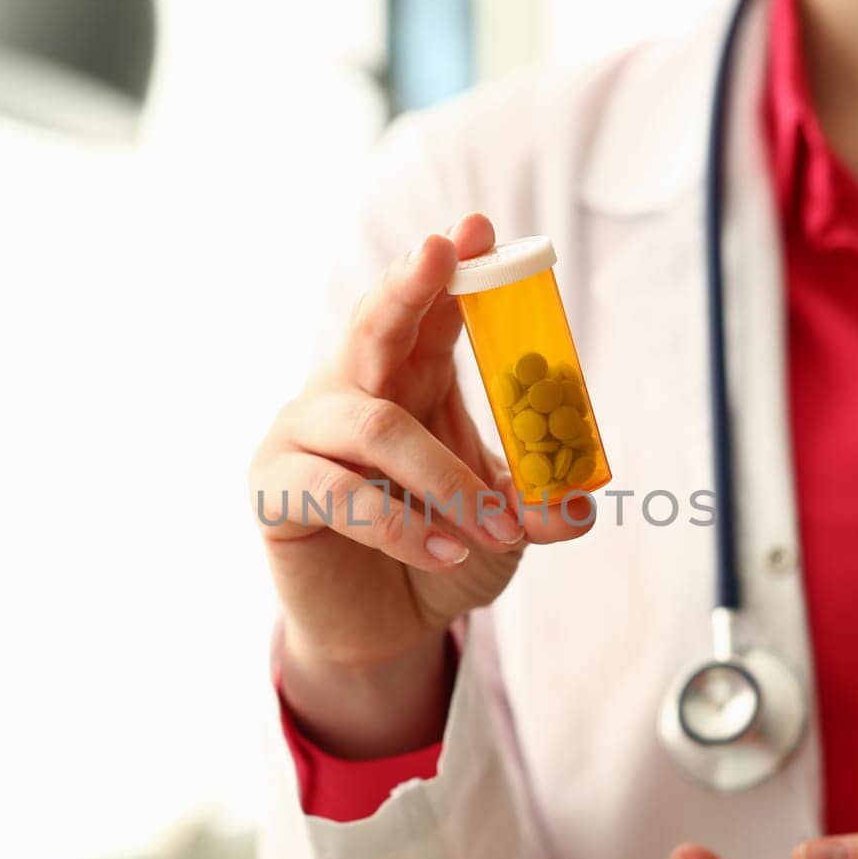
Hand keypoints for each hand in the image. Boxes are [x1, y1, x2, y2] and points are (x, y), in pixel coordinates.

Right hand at [250, 214, 593, 756]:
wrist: (385, 631)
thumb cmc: (442, 554)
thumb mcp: (504, 528)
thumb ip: (539, 507)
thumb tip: (581, 500)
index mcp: (407, 379)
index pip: (428, 310)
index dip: (451, 269)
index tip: (479, 228)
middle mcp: (350, 391)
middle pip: (372, 324)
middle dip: (408, 286)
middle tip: (439, 253)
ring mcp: (304, 433)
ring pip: (376, 426)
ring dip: (447, 479)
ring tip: (496, 530)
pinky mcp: (276, 487)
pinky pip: (341, 492)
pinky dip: (405, 524)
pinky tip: (448, 550)